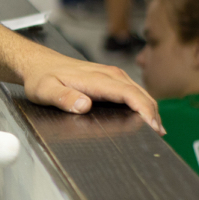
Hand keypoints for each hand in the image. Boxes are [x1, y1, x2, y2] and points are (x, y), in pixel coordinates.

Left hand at [20, 55, 163, 133]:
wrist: (39, 63)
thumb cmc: (41, 78)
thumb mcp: (45, 90)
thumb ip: (63, 98)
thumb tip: (84, 105)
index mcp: (96, 78)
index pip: (128, 94)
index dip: (143, 110)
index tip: (152, 126)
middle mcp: (109, 74)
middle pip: (140, 93)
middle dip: (153, 113)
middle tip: (159, 136)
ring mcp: (112, 75)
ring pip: (140, 91)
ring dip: (150, 109)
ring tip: (157, 130)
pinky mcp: (111, 78)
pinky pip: (133, 90)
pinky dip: (143, 103)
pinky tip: (146, 116)